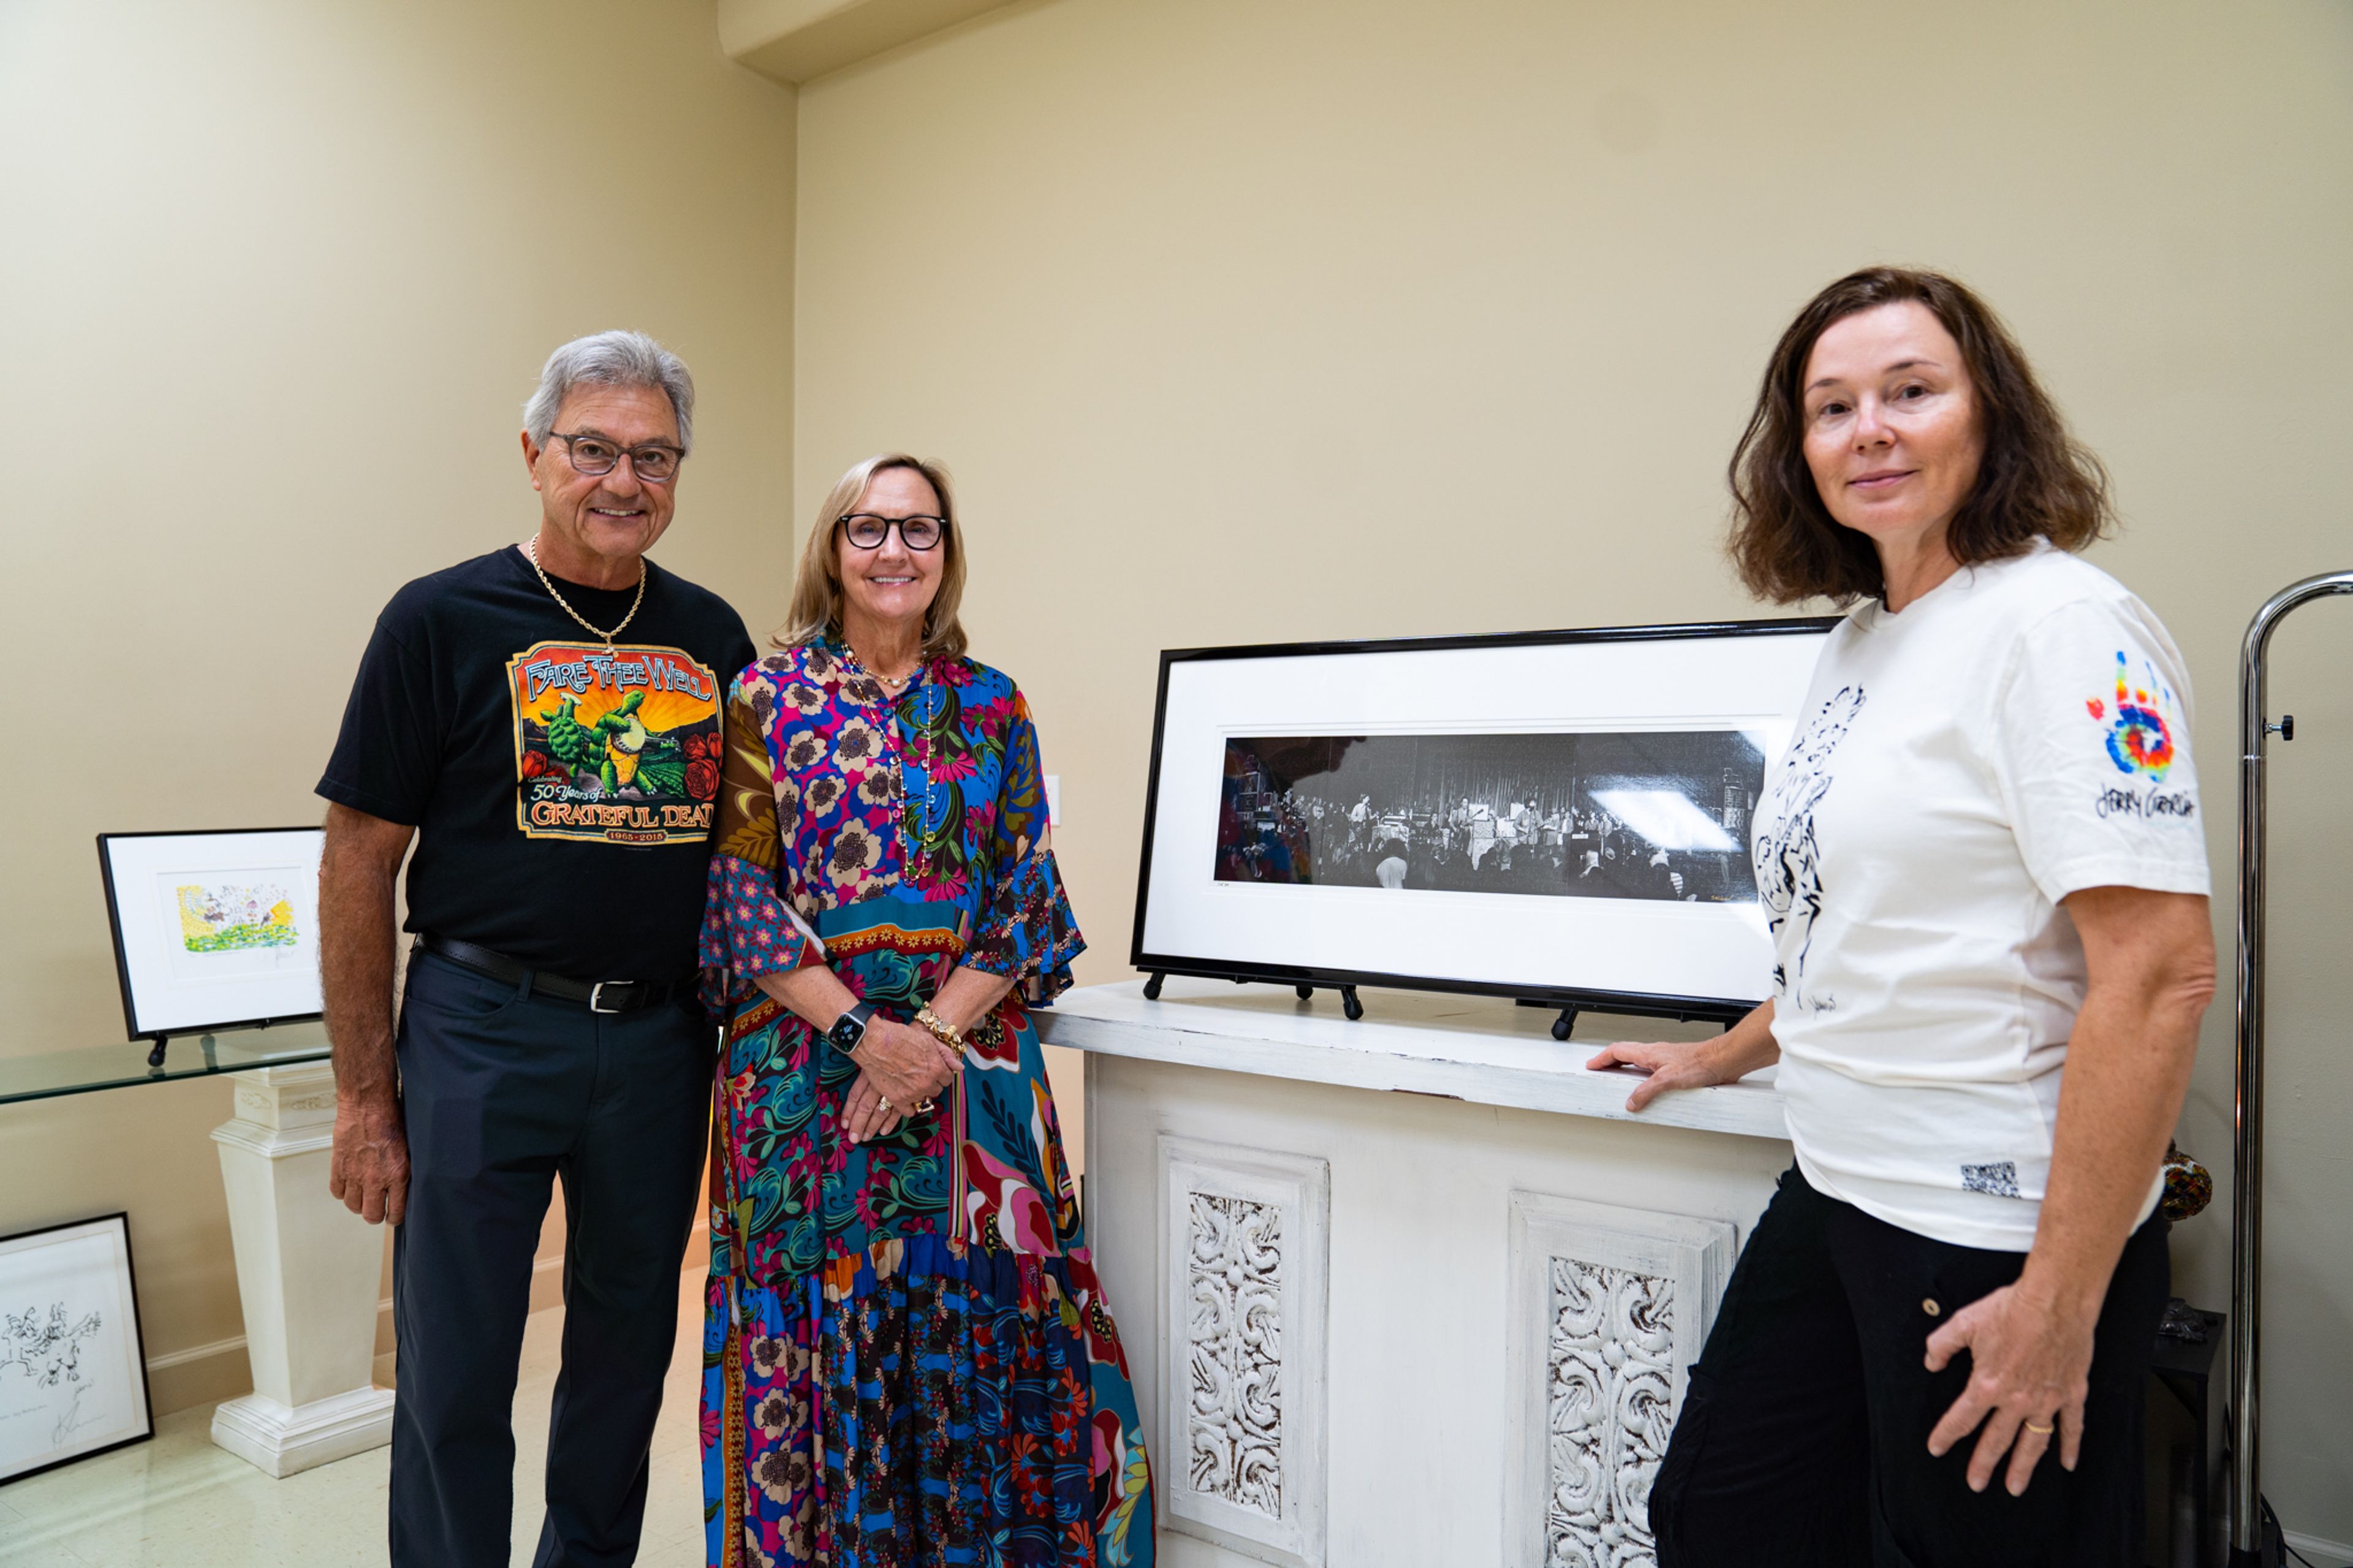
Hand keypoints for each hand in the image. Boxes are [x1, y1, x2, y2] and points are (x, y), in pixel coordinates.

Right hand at [329, 1092, 409, 1224]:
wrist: (368, 1105)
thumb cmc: (391, 1120)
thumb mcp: (408, 1148)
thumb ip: (404, 1171)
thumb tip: (402, 1188)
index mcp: (398, 1174)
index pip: (396, 1212)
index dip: (395, 1218)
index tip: (393, 1217)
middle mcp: (376, 1178)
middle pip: (371, 1215)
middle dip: (375, 1215)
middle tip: (377, 1209)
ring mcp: (355, 1174)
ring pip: (353, 1206)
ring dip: (358, 1203)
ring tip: (363, 1195)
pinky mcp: (338, 1167)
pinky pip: (337, 1192)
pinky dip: (342, 1191)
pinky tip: (349, 1184)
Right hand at [841, 1019, 959, 1143]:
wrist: (875, 1042)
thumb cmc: (900, 1037)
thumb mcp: (928, 1040)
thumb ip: (946, 1054)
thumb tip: (959, 1067)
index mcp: (937, 1068)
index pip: (948, 1079)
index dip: (941, 1073)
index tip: (934, 1070)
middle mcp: (927, 1083)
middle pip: (937, 1090)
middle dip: (931, 1083)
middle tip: (920, 1075)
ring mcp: (912, 1093)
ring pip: (924, 1100)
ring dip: (920, 1093)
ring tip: (911, 1082)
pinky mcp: (897, 1099)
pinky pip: (909, 1111)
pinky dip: (909, 1106)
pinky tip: (906, 1097)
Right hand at [1583, 1039, 1728, 1111]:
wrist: (1721, 1060)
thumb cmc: (1699, 1063)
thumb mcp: (1668, 1080)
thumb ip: (1646, 1092)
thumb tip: (1630, 1102)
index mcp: (1648, 1052)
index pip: (1617, 1051)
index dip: (1602, 1059)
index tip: (1592, 1065)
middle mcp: (1655, 1054)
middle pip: (1624, 1053)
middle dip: (1609, 1061)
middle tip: (1600, 1071)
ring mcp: (1665, 1059)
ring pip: (1637, 1060)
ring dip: (1624, 1067)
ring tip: (1618, 1078)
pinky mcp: (1675, 1067)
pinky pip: (1650, 1068)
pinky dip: (1641, 1074)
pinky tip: (1647, 1085)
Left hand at [1924, 1281, 2094, 1494]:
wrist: (2054, 1301)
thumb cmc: (2010, 1309)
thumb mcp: (1963, 1322)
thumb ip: (1941, 1345)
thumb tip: (1930, 1362)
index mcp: (1986, 1385)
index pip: (1961, 1419)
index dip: (1946, 1435)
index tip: (1936, 1449)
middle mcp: (2016, 1400)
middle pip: (1995, 1440)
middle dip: (1983, 1464)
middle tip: (1976, 1483)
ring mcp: (2046, 1400)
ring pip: (2033, 1443)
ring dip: (2022, 1467)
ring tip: (2014, 1487)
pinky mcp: (2071, 1394)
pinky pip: (2072, 1428)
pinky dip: (2070, 1447)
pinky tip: (2067, 1464)